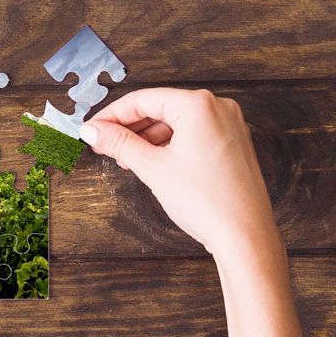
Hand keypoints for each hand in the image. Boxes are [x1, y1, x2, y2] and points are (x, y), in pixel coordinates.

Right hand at [81, 88, 306, 336]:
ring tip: (124, 158)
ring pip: (175, 122)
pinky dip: (168, 145)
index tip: (91, 129)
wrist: (244, 236)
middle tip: (102, 144)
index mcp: (198, 105)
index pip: (143, 100)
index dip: (112, 115)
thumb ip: (120, 144)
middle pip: (160, 108)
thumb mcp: (153, 168)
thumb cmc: (206, 201)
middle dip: (129, 127)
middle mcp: (218, 107)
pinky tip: (150, 162)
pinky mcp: (231, 144)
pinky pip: (191, 134)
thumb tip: (93, 131)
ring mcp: (228, 125)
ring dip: (147, 137)